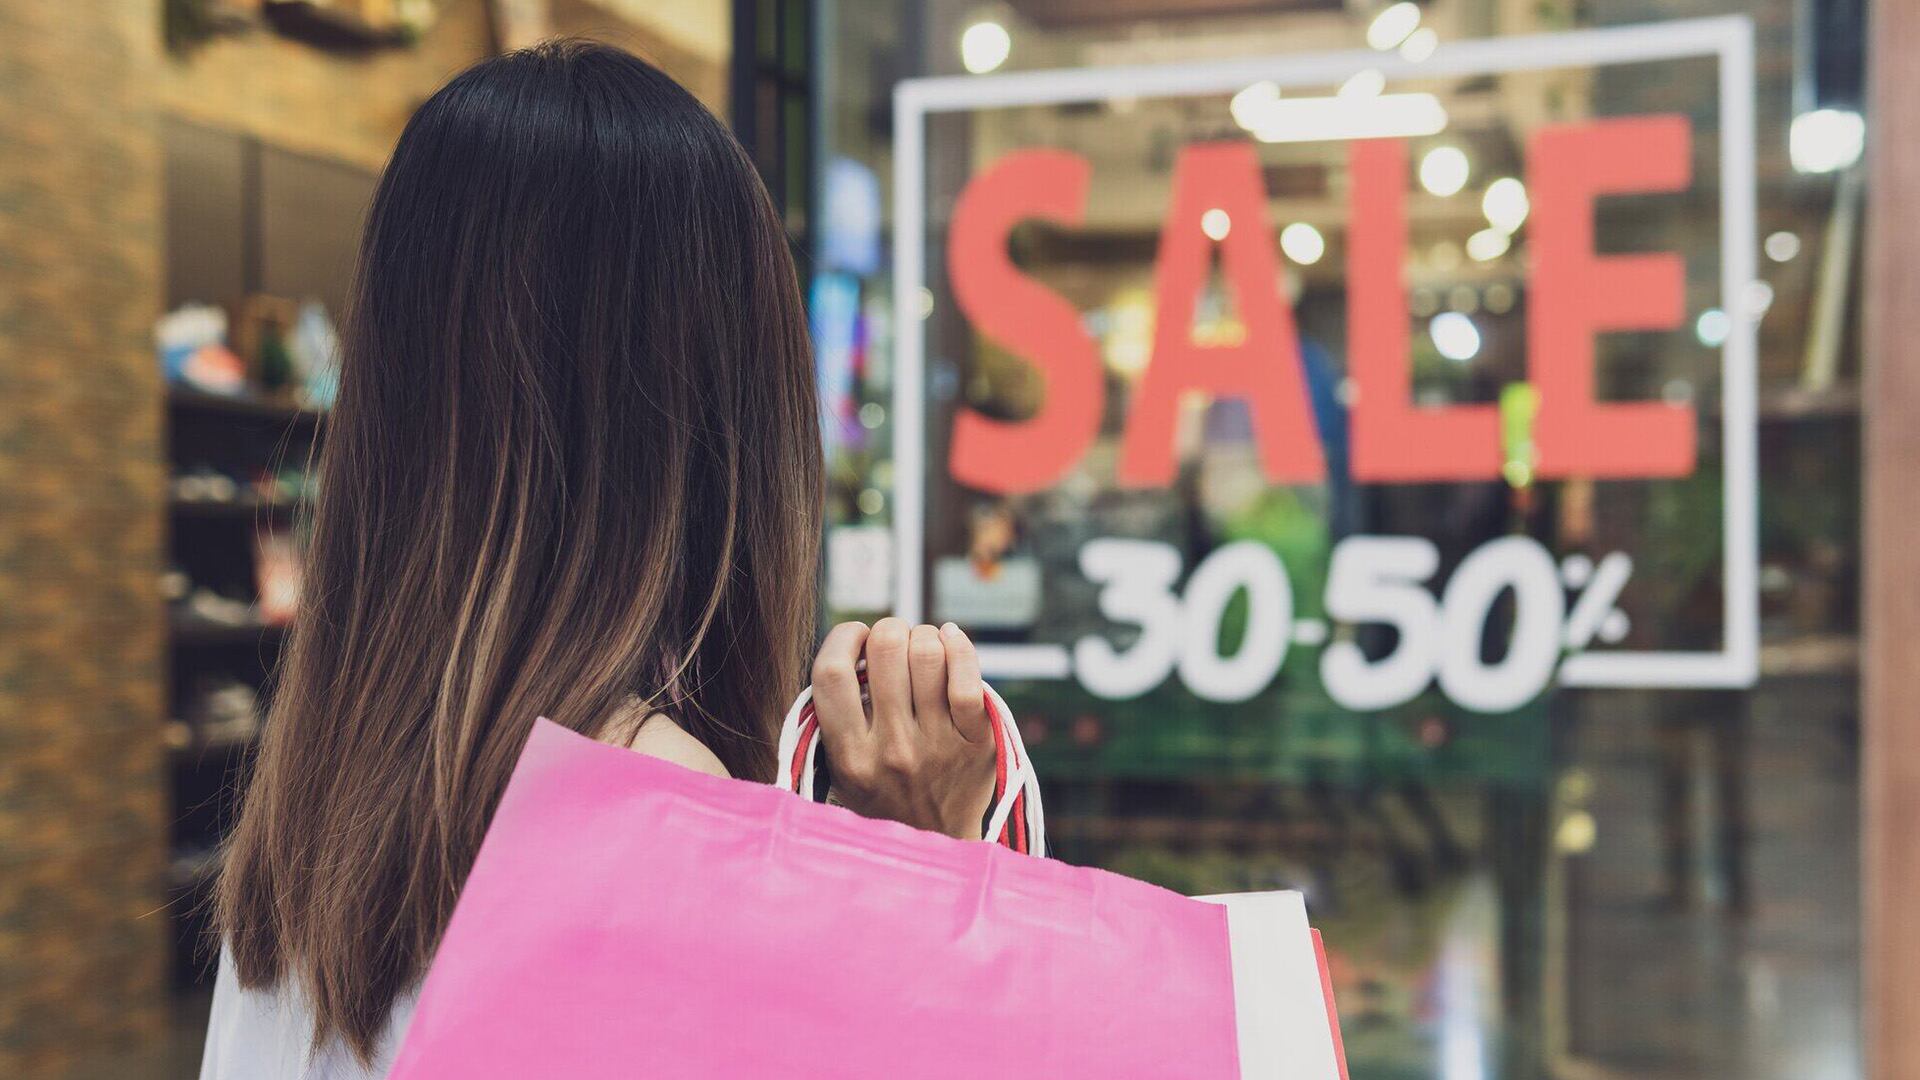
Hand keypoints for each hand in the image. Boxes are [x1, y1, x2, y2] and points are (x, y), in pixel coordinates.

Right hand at [809, 618, 996, 839]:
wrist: (934, 847)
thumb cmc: (882, 795)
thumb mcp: (841, 767)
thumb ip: (836, 715)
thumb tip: (855, 648)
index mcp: (849, 756)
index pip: (832, 672)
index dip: (843, 637)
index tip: (854, 639)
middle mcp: (893, 750)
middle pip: (886, 648)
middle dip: (889, 630)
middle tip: (893, 644)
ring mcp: (938, 745)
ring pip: (928, 653)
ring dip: (923, 637)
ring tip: (921, 649)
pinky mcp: (978, 743)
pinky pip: (968, 678)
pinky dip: (959, 646)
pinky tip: (950, 640)